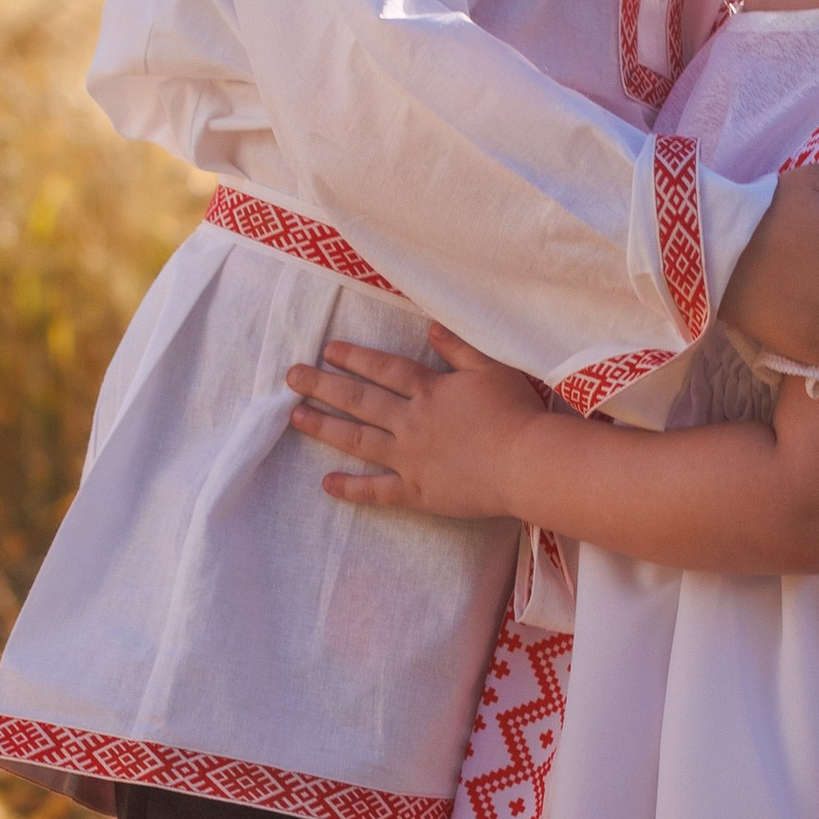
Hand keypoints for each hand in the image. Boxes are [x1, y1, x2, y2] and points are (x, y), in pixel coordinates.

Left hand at [287, 331, 548, 519]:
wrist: (526, 463)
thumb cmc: (515, 413)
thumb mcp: (491, 368)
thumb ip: (458, 347)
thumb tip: (429, 327)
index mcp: (428, 390)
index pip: (382, 368)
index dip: (354, 357)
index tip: (327, 350)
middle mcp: (410, 421)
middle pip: (359, 400)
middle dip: (322, 385)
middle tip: (291, 377)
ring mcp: (409, 458)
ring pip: (358, 440)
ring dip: (325, 428)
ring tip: (296, 417)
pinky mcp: (417, 492)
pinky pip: (377, 491)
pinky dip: (351, 488)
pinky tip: (326, 483)